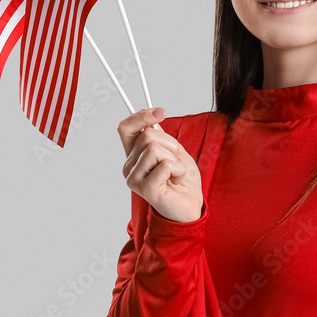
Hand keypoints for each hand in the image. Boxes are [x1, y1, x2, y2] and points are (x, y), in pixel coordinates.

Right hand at [117, 107, 203, 222]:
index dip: (141, 116)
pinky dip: (178, 170)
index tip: (161, 112)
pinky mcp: (144, 188)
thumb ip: (161, 137)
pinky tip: (176, 181)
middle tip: (175, 162)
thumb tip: (153, 120)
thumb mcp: (174, 151)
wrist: (191, 205)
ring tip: (176, 173)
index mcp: (134, 155)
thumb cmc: (182, 179)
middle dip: (170, 145)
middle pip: (147, 136)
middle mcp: (129, 166)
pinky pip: (165, 165)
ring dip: (174, 159)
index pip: (126, 128)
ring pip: (154, 149)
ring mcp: (134, 178)